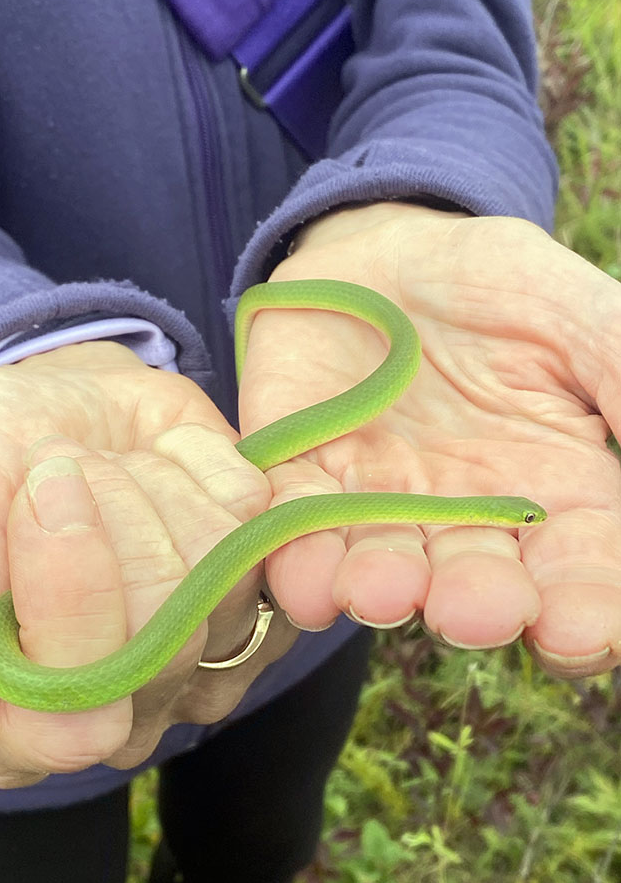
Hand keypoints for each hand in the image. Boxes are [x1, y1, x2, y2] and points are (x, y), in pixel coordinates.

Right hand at [0, 434, 295, 788]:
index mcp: (26, 722)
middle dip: (108, 515)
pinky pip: (262, 523)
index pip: (73, 723)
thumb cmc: (3, 467)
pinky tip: (173, 464)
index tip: (42, 495)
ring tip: (115, 464)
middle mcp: (126, 713)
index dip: (69, 608)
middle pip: (160, 639)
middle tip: (67, 465)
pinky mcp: (271, 598)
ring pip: (216, 576)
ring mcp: (210, 661)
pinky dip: (209, 466)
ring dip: (155, 484)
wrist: (79, 411)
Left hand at [237, 202, 620, 676]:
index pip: (583, 574)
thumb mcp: (579, 318)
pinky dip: (295, 557)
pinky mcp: (301, 486)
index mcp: (556, 493)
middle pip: (483, 588)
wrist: (382, 256)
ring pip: (385, 572)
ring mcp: (382, 510)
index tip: (578, 626)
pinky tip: (304, 577)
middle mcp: (470, 522)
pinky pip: (294, 531)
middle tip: (479, 612)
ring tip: (382, 590)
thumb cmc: (494, 286)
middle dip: (481, 606)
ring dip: (382, 590)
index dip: (588, 609)